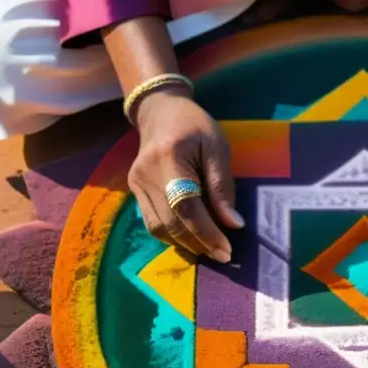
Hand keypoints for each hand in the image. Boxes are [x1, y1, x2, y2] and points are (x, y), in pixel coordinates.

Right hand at [128, 88, 243, 261]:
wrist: (161, 112)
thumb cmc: (195, 126)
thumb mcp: (217, 148)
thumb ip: (223, 186)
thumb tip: (233, 224)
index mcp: (169, 157)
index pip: (186, 206)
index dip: (206, 233)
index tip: (226, 250)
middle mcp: (146, 174)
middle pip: (171, 222)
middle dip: (199, 244)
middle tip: (223, 255)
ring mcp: (136, 184)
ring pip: (159, 229)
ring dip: (186, 244)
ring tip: (210, 248)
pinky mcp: (134, 190)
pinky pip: (153, 223)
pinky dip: (173, 235)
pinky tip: (192, 237)